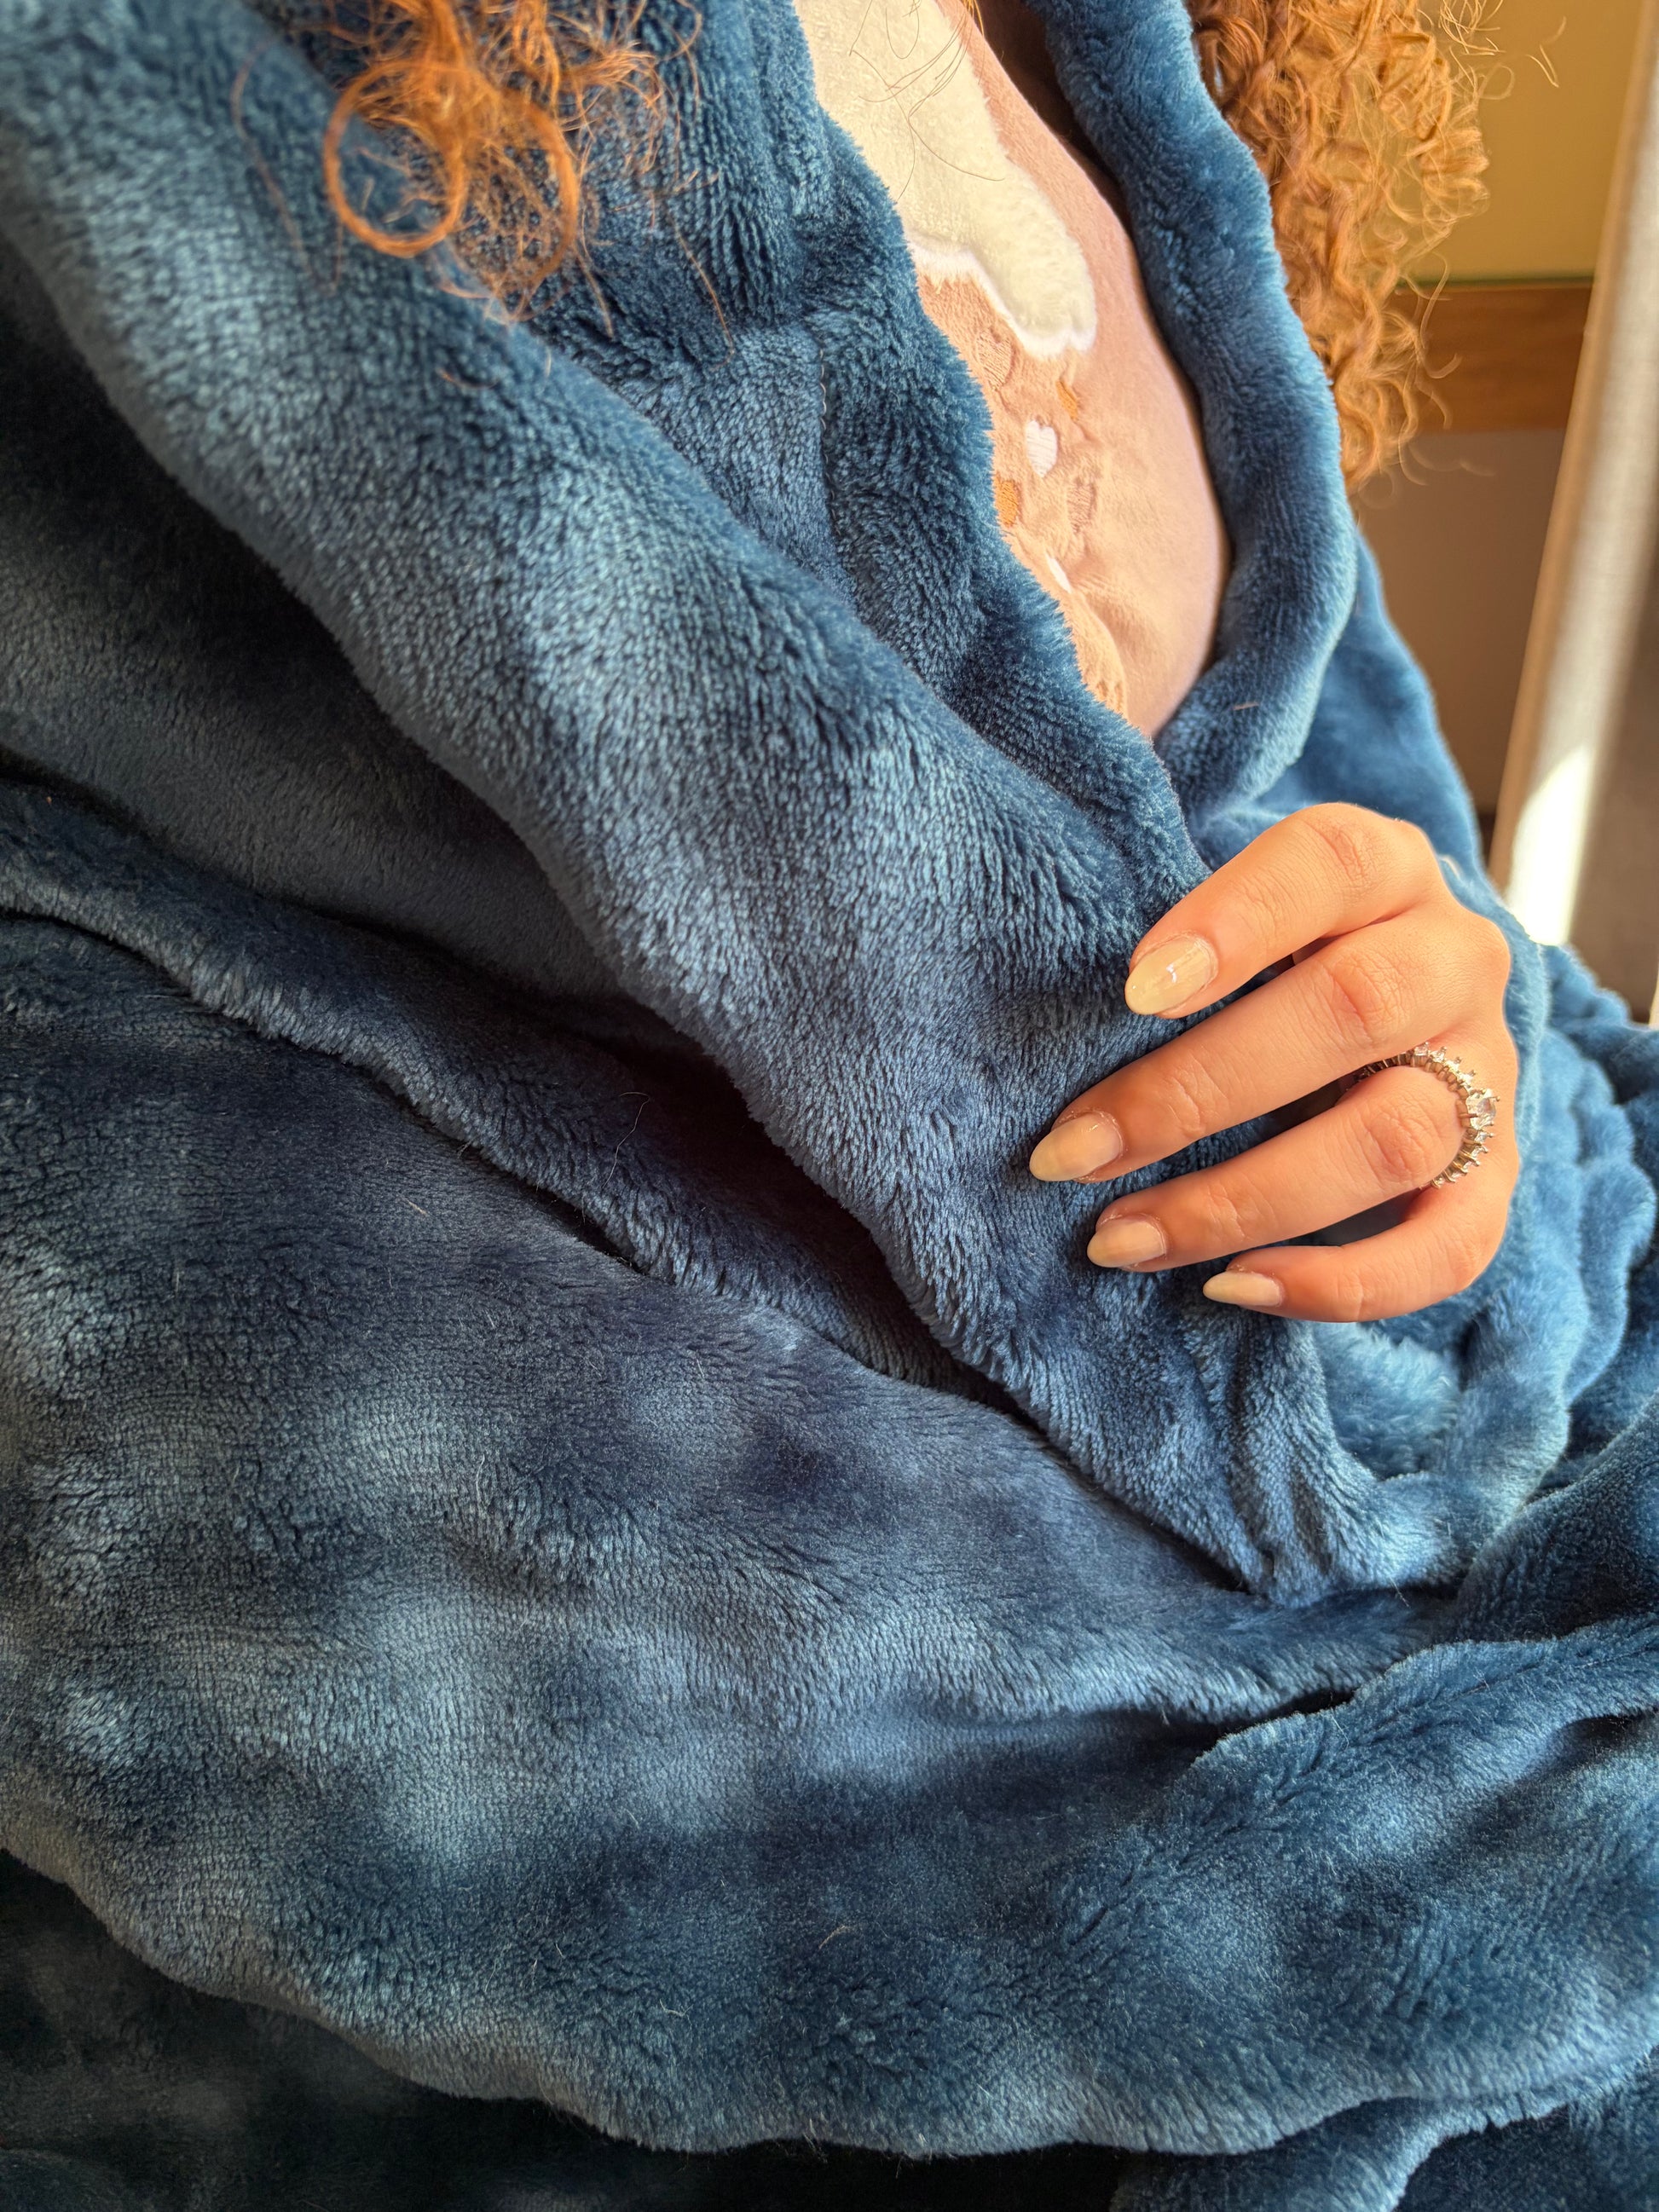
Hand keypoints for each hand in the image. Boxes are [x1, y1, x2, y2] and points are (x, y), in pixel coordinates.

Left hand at [1028, 805, 1518, 1320]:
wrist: (1372, 1012)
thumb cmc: (1248, 953)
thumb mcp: (1212, 894)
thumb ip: (1150, 892)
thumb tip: (1025, 958)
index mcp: (1382, 867)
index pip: (1328, 863)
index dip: (1237, 922)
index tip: (1131, 989)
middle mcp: (1453, 959)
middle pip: (1354, 1010)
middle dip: (1197, 1093)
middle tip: (1071, 1152)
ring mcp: (1487, 1074)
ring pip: (1393, 1138)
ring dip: (1242, 1201)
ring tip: (1118, 1238)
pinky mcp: (1492, 1178)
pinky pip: (1448, 1249)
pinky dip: (1341, 1284)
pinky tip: (1230, 1286)